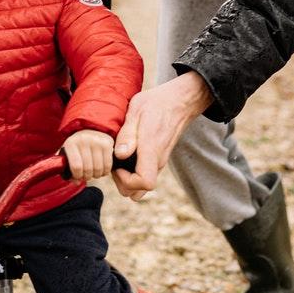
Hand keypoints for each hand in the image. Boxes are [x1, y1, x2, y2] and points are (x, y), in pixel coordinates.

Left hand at [60, 129, 115, 181]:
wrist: (89, 130)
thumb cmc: (77, 147)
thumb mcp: (67, 155)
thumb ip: (67, 169)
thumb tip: (76, 182)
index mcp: (71, 143)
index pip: (76, 166)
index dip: (78, 176)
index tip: (78, 176)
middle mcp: (83, 140)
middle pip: (87, 169)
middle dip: (87, 176)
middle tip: (87, 176)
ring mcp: (96, 141)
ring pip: (98, 168)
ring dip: (96, 175)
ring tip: (94, 173)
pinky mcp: (107, 143)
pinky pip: (108, 165)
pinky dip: (105, 171)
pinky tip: (102, 170)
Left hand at [111, 72, 212, 200]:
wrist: (179, 101)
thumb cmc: (156, 103)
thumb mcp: (136, 110)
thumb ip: (128, 134)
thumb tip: (120, 154)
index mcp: (152, 149)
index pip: (145, 182)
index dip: (127, 181)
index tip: (117, 166)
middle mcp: (158, 160)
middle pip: (141, 191)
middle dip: (123, 183)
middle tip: (115, 164)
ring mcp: (160, 161)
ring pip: (143, 186)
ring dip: (128, 180)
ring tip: (119, 161)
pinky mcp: (159, 159)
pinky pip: (146, 175)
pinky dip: (134, 173)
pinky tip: (127, 156)